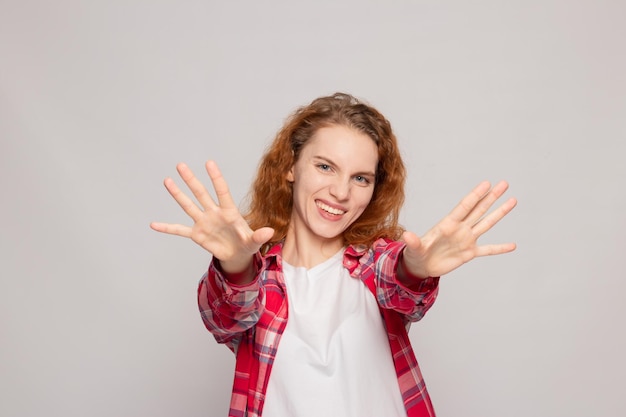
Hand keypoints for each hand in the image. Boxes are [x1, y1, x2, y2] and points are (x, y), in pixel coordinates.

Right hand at [150, 161, 273, 272]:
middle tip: (181, 165)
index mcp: (229, 212)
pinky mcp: (197, 234)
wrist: (237, 255)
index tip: (209, 163)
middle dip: (191, 180)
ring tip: (167, 181)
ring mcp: (204, 222)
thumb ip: (259, 236)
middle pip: (201, 193)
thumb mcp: (254, 242)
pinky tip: (154, 224)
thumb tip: (270, 232)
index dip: (216, 178)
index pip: (222, 192)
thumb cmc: (247, 244)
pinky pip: (179, 230)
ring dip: (178, 194)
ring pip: (189, 205)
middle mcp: (214, 213)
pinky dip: (167, 228)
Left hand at [401, 180, 516, 278]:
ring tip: (513, 200)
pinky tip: (513, 245)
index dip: (476, 195)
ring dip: (499, 213)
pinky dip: (499, 248)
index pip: (464, 207)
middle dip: (492, 197)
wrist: (420, 266)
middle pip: (479, 209)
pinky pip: (487, 250)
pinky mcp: (468, 253)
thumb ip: (413, 242)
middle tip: (504, 183)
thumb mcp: (414, 248)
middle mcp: (460, 229)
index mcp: (447, 224)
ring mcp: (466, 240)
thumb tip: (406, 236)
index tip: (487, 183)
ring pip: (486, 223)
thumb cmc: (415, 254)